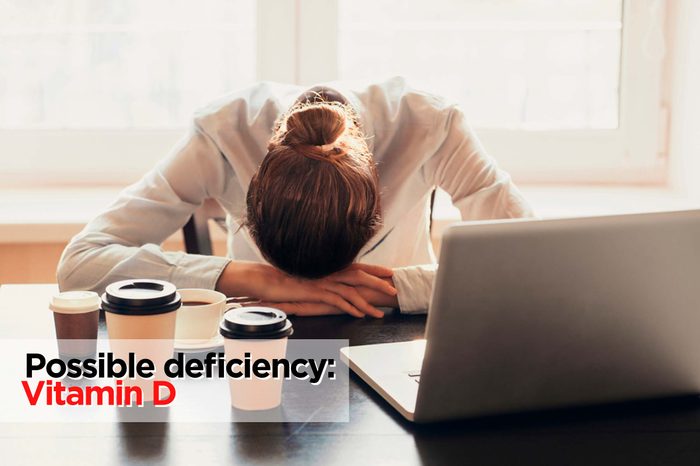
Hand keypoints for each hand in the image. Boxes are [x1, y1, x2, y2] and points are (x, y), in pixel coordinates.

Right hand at [255, 275, 398, 316]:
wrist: (266, 280)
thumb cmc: (286, 280)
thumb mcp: (309, 278)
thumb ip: (323, 279)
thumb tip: (336, 285)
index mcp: (329, 267)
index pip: (357, 266)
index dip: (375, 269)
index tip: (390, 272)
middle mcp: (328, 271)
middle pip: (360, 275)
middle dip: (379, 282)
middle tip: (394, 290)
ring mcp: (322, 281)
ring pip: (352, 290)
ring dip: (368, 302)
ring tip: (380, 312)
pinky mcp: (315, 292)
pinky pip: (337, 300)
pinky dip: (350, 308)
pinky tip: (360, 315)